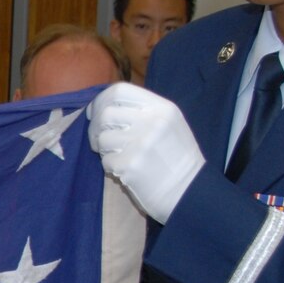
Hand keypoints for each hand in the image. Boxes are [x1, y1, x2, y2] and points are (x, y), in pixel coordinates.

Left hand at [88, 83, 204, 222]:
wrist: (189, 191)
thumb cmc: (176, 157)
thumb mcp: (168, 123)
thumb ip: (141, 112)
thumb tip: (100, 108)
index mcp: (162, 107)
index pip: (119, 91)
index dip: (100, 101)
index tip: (94, 113)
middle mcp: (152, 121)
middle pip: (106, 114)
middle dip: (95, 128)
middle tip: (99, 141)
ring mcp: (141, 143)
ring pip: (102, 138)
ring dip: (104, 149)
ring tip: (119, 156)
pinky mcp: (132, 165)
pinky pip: (106, 160)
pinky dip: (110, 167)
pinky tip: (125, 170)